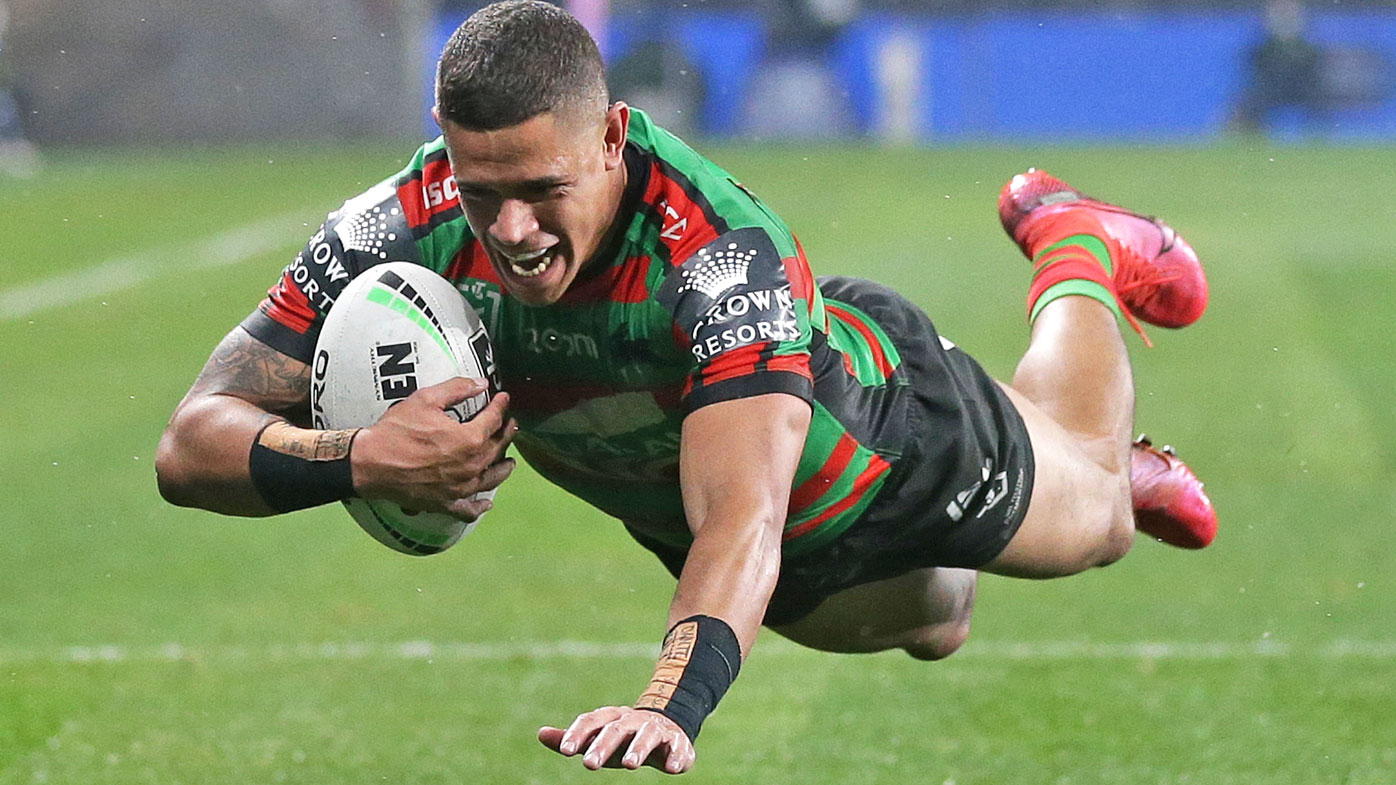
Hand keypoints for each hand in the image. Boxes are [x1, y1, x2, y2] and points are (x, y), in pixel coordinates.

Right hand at [350, 377, 516, 519]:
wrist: (370, 463)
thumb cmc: (396, 431)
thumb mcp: (426, 400)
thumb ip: (457, 389)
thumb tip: (480, 384)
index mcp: (469, 439)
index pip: (494, 420)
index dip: (501, 407)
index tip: (503, 399)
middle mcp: (471, 466)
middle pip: (497, 448)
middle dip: (506, 434)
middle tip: (510, 425)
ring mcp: (460, 487)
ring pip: (491, 479)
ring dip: (502, 468)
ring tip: (509, 461)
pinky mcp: (445, 503)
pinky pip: (469, 509)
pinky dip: (480, 506)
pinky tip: (486, 503)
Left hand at [539, 706, 694, 773]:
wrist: (665, 727)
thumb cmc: (622, 739)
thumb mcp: (597, 738)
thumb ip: (572, 738)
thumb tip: (541, 734)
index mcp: (611, 718)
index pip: (592, 721)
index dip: (578, 734)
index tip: (565, 751)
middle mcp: (632, 721)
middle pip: (616, 729)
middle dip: (603, 745)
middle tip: (589, 764)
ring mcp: (656, 729)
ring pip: (647, 735)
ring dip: (638, 748)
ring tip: (630, 765)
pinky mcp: (678, 742)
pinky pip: (678, 747)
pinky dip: (676, 756)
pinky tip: (671, 768)